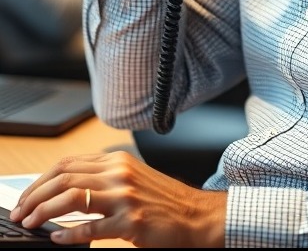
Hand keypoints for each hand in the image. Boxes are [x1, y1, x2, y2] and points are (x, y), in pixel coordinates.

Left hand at [10, 150, 226, 247]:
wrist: (195, 215)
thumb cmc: (163, 200)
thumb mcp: (132, 178)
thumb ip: (102, 178)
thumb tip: (64, 189)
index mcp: (118, 161)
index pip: (67, 163)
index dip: (40, 181)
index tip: (26, 196)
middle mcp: (120, 173)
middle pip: (64, 177)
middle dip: (34, 196)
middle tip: (20, 212)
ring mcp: (125, 197)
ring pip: (72, 197)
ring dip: (43, 211)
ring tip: (31, 224)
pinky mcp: (131, 222)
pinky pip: (90, 228)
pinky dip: (68, 234)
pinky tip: (57, 238)